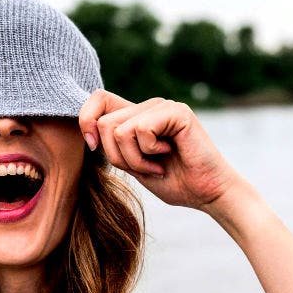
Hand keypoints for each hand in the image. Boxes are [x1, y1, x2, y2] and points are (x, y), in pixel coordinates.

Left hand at [78, 90, 243, 211]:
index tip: (94, 146)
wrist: (206, 193)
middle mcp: (148, 106)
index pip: (97, 99)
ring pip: (119, 129)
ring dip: (134, 158)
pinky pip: (141, 129)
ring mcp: (163, 106)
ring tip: (157, 164)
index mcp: (136, 116)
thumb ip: (113, 146)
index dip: (86, 120)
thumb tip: (89, 132)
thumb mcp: (132, 164)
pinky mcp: (177, 111)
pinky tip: (169, 155)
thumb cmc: (173, 181)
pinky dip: (149, 152)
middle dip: (116, 156)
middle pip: (104, 122)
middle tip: (143, 168)